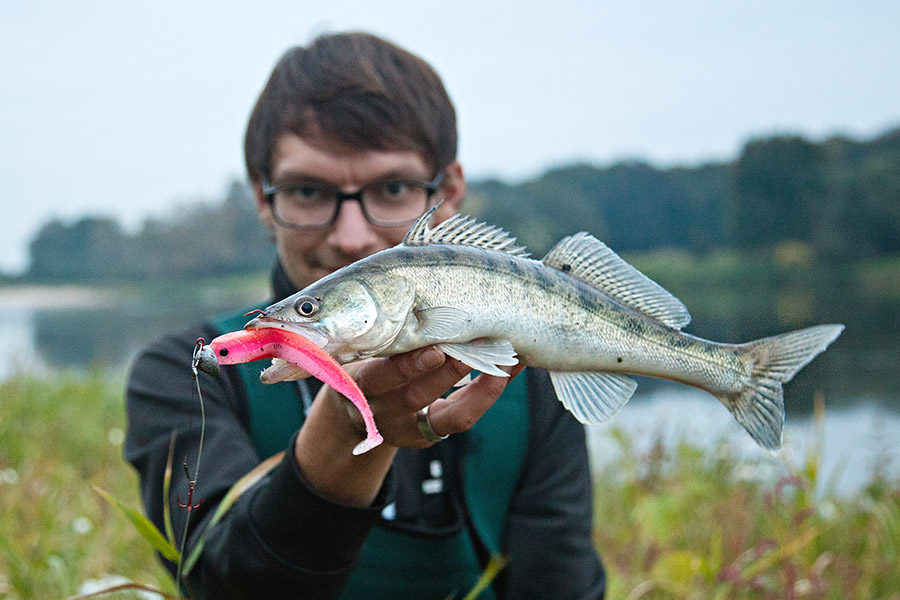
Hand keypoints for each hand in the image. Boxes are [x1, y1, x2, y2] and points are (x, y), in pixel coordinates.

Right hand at [293, 346, 521, 505]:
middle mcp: (379, 411)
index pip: (378, 378)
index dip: (407, 367)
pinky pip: (461, 418)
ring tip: (505, 358)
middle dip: (448, 373)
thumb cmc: (362, 358)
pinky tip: (508, 370)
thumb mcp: (358, 346)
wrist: (355, 406)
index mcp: (357, 384)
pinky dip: (487, 394)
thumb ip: (377, 327)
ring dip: (479, 386)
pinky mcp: (426, 435)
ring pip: (445, 416)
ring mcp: (404, 428)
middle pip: (414, 397)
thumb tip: (415, 278)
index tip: (436, 350)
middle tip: (477, 347)